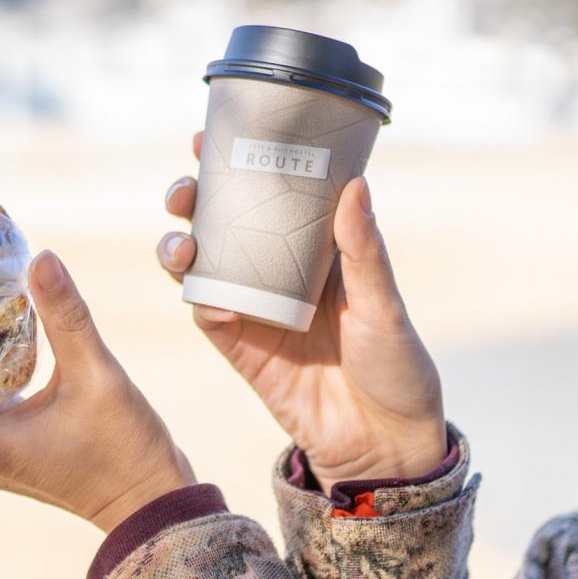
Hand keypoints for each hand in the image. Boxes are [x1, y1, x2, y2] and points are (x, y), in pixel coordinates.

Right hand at [159, 132, 444, 492]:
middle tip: (184, 187)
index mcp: (319, 249)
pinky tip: (194, 283)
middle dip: (195, 197)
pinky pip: (205, 312)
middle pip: (224, 221)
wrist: (382, 444)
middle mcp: (280, 270)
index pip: (274, 192)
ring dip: (180, 241)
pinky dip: (195, 294)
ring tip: (180, 237)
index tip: (212, 134)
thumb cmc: (397, 368)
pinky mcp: (239, 346)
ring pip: (203, 261)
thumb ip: (363, 253)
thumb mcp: (384, 306)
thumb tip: (354, 186)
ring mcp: (254, 307)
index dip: (240, 160)